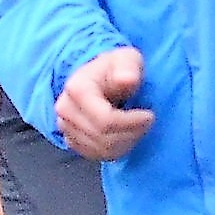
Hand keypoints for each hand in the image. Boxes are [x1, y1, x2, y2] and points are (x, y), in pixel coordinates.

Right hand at [56, 45, 153, 160]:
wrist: (97, 77)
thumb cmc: (115, 68)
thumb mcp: (126, 59)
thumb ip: (127, 67)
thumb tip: (127, 80)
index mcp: (77, 89)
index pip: (105, 120)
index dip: (131, 122)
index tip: (149, 115)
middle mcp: (65, 110)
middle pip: (103, 137)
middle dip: (131, 132)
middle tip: (147, 121)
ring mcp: (65, 127)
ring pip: (101, 149)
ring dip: (126, 141)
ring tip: (137, 127)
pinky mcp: (71, 141)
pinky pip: (97, 155)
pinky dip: (116, 149)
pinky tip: (126, 135)